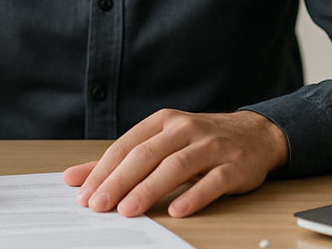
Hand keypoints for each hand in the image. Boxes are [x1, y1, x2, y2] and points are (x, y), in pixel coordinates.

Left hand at [63, 109, 287, 217]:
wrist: (256, 134)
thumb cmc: (201, 141)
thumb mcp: (161, 142)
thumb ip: (120, 161)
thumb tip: (75, 178)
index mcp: (164, 121)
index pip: (127, 146)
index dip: (104, 170)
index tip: (86, 194)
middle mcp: (186, 129)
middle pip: (147, 154)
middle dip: (120, 181)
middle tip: (100, 204)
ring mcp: (211, 146)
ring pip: (176, 167)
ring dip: (150, 189)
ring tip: (129, 209)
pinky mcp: (234, 166)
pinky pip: (213, 181)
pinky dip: (194, 196)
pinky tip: (177, 210)